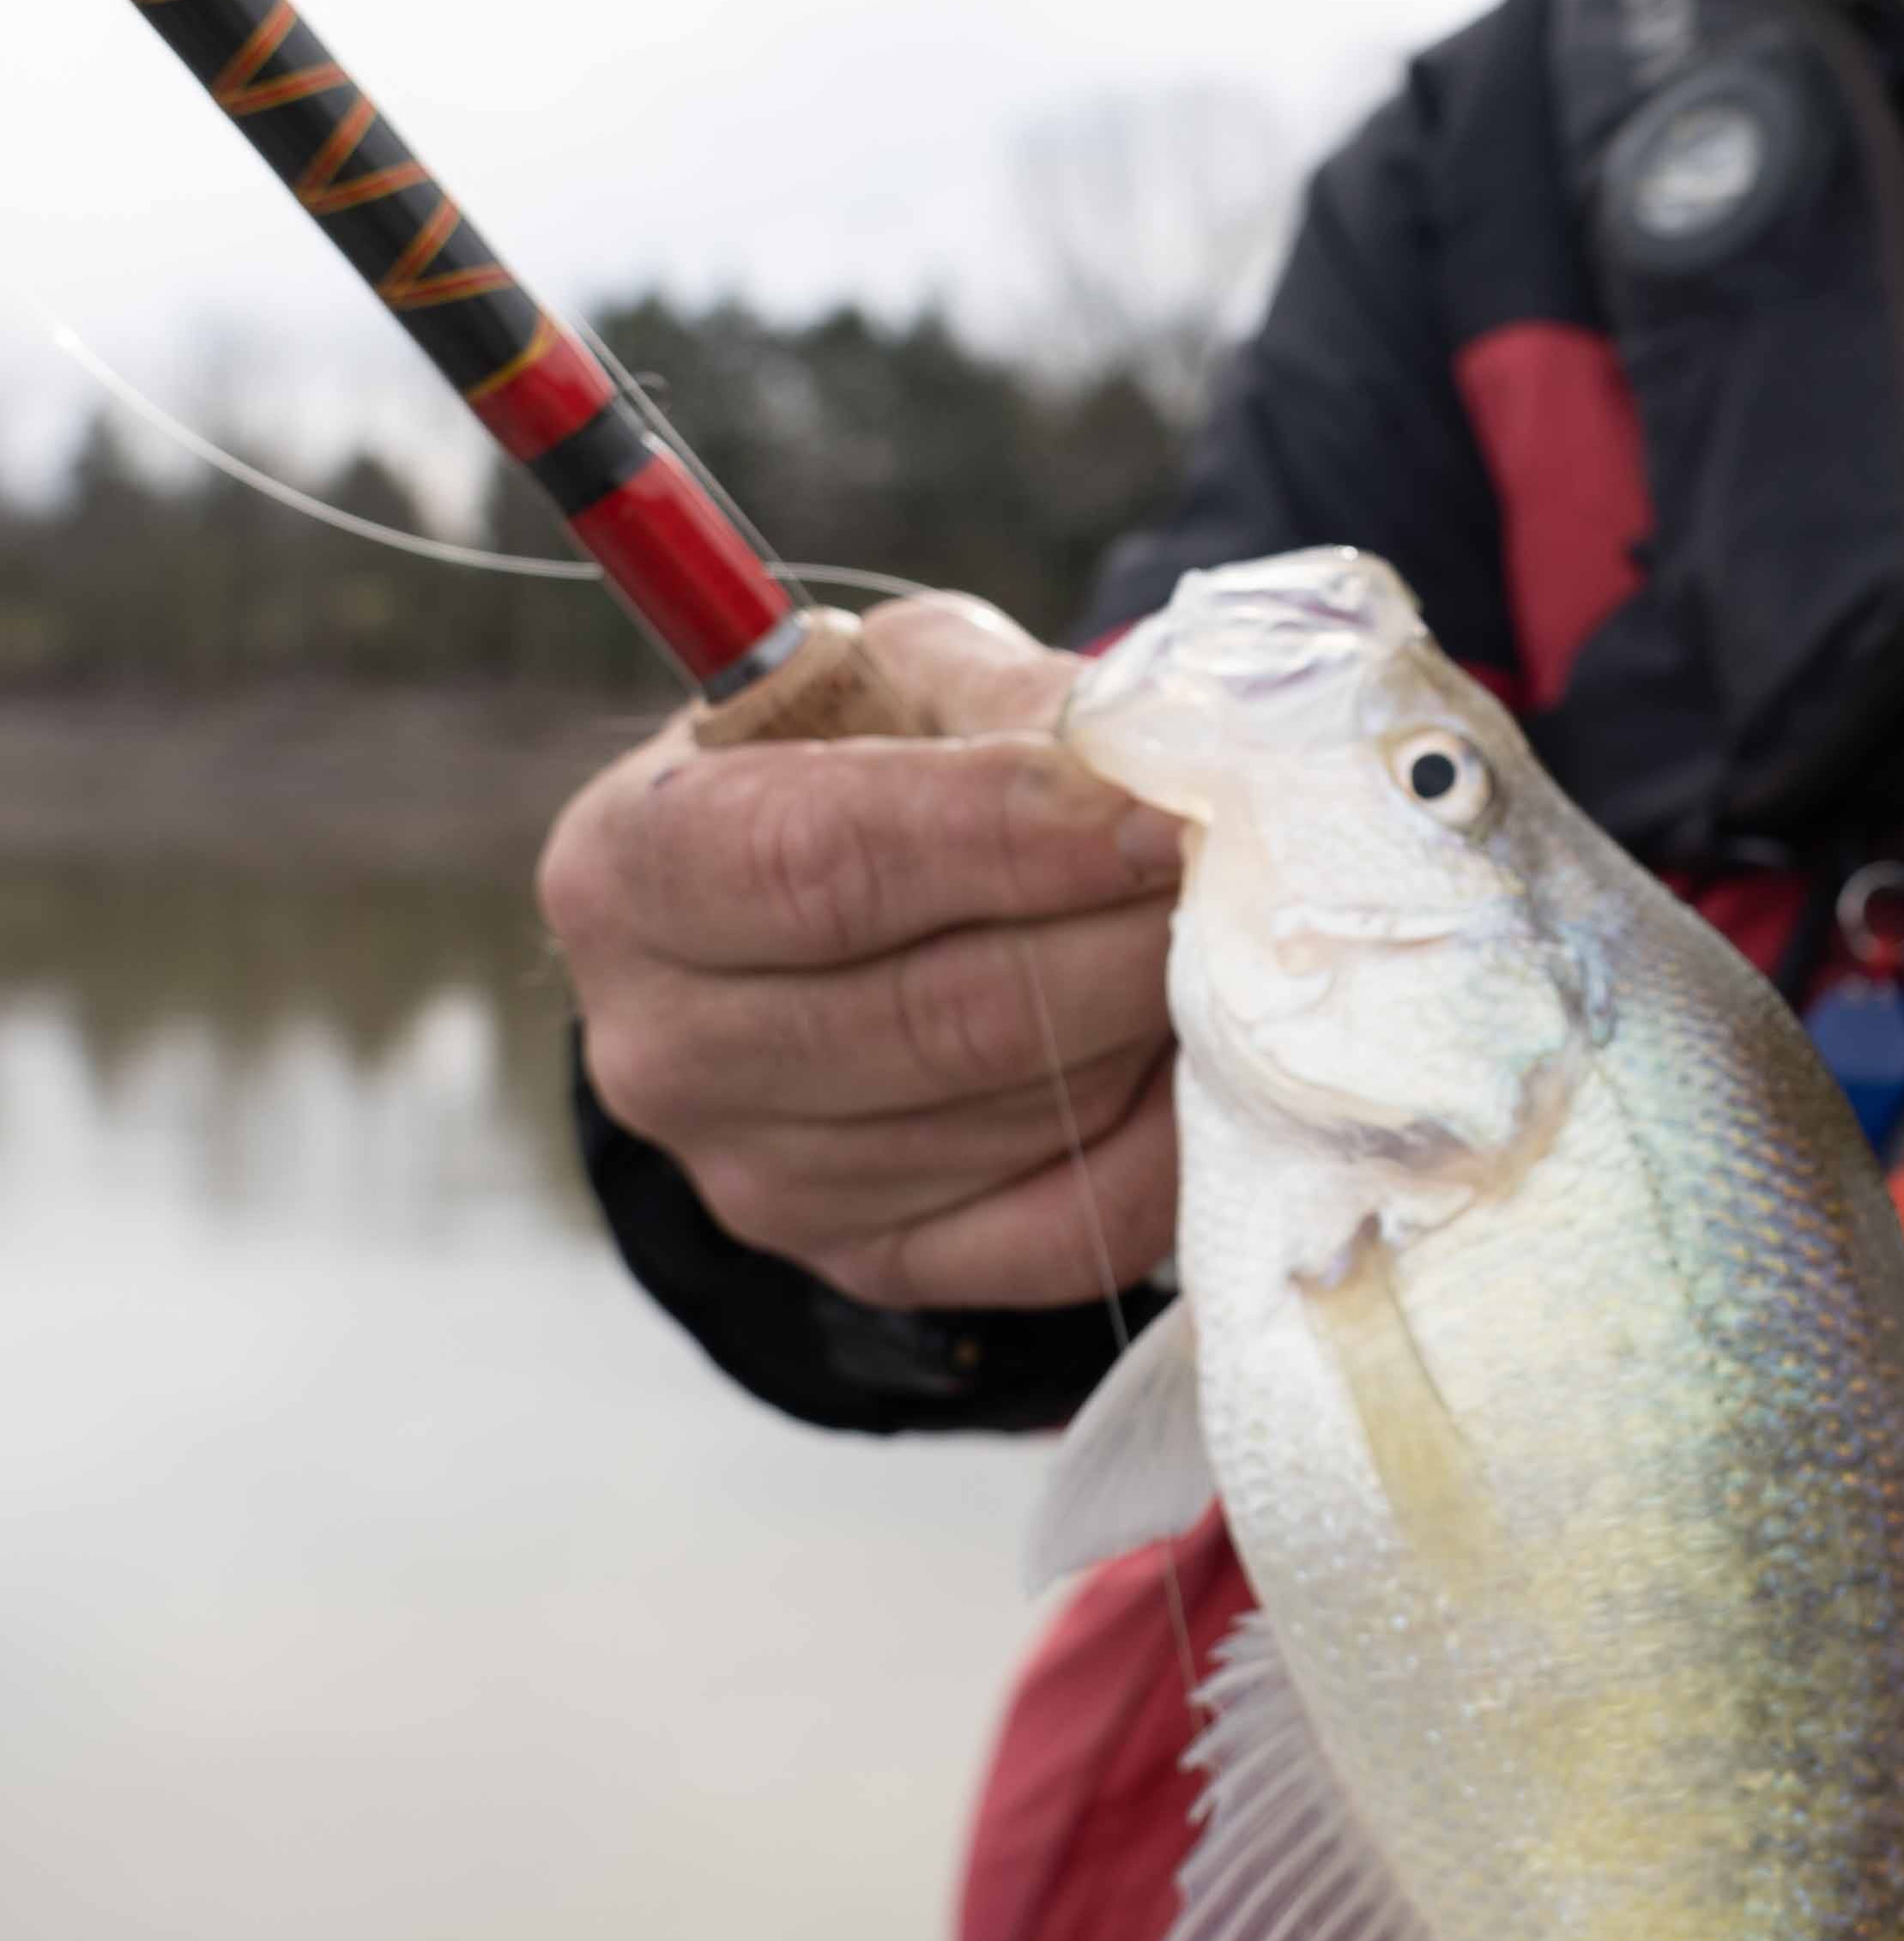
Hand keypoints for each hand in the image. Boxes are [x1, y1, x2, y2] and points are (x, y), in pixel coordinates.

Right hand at [540, 592, 1181, 1306]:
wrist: (826, 916)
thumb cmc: (865, 759)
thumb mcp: (910, 676)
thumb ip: (1009, 697)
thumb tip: (1148, 753)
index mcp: (629, 869)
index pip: (817, 864)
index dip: (1004, 837)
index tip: (1155, 813)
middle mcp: (661, 1048)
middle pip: (932, 1010)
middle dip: (1117, 938)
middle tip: (1237, 876)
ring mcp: (758, 1182)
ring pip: (1015, 1114)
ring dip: (1153, 1025)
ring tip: (1227, 941)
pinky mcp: (870, 1265)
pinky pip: (1062, 1226)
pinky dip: (1164, 1137)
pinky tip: (1205, 1052)